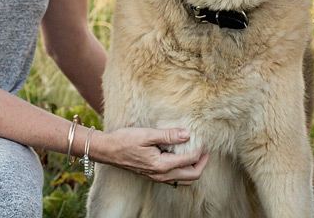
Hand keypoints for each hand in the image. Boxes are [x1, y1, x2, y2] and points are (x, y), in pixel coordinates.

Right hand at [93, 127, 209, 185]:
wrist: (108, 151)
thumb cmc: (125, 140)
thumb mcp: (147, 134)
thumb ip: (168, 135)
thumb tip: (187, 134)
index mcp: (161, 165)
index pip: (190, 160)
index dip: (199, 150)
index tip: (202, 139)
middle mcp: (161, 175)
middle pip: (192, 176)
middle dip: (202, 163)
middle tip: (205, 149)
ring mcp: (157, 177)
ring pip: (184, 180)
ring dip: (194, 169)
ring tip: (197, 154)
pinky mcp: (154, 176)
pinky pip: (175, 179)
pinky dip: (184, 171)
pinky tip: (182, 158)